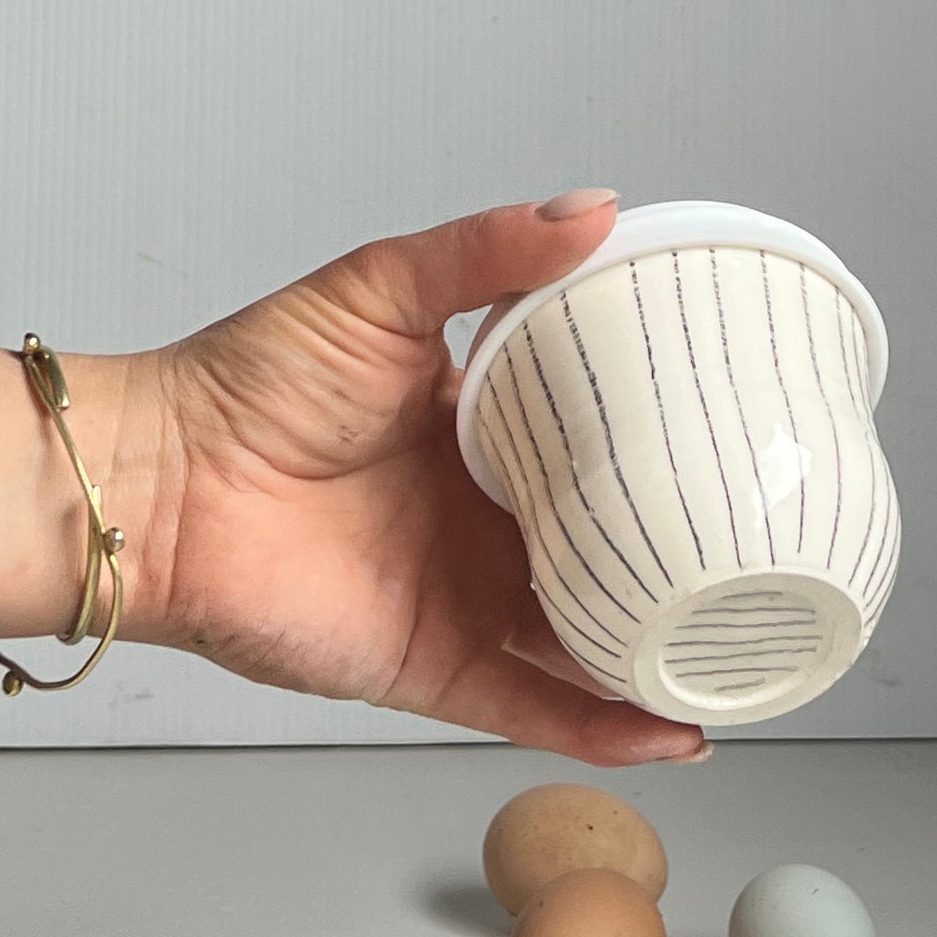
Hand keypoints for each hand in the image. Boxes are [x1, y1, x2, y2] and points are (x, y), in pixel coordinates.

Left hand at [136, 192, 707, 766]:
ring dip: (664, 648)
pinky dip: (606, 724)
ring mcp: (466, 596)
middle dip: (684, 551)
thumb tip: (593, 209)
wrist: (162, 485)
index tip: (741, 429)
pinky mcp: (435, 665)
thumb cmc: (250, 382)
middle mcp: (484, 518)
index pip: (596, 436)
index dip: (665, 436)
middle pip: (608, 541)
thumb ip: (485, 253)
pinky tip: (676, 727)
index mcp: (482, 430)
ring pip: (590, 635)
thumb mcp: (381, 287)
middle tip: (774, 544)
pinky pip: (535, 705)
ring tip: (751, 647)